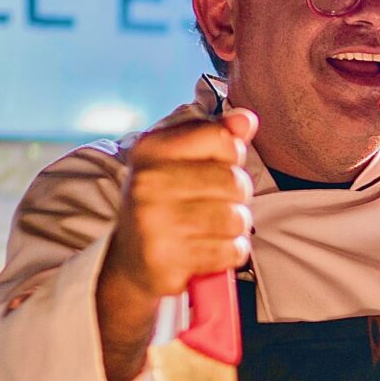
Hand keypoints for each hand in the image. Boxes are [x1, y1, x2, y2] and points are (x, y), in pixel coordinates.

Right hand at [106, 108, 257, 300]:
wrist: (133, 261)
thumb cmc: (167, 205)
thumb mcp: (183, 163)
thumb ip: (217, 136)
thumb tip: (246, 119)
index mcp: (151, 149)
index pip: (222, 139)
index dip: (232, 157)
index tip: (215, 169)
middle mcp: (148, 181)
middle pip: (234, 181)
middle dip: (237, 197)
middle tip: (214, 206)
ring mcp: (155, 221)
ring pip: (236, 218)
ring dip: (235, 228)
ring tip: (212, 229)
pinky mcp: (168, 258)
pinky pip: (232, 250)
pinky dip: (230, 253)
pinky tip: (210, 249)